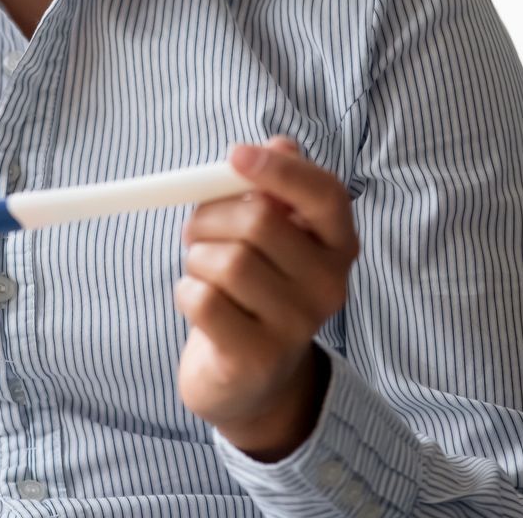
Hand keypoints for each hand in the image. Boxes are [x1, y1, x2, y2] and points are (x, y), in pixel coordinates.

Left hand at [173, 136, 359, 460]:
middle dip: (211, 216)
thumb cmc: (254, 289)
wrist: (249, 379)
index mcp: (338, 245)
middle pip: (259, 222)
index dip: (280, 169)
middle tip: (195, 230)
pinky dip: (185, 292)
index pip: (326, 194)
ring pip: (226, 261)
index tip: (234, 154)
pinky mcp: (257, 358)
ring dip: (196, 258)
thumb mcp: (269, 236)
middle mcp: (329, 286)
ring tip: (202, 271)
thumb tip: (278, 143)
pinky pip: (202, 299)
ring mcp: (296, 327)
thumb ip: (272, 189)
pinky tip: (197, 304)